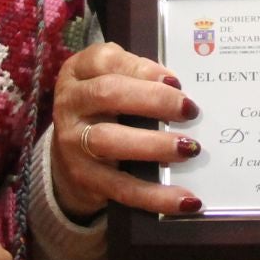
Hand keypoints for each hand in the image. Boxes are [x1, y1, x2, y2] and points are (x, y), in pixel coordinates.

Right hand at [49, 42, 201, 218]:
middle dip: (153, 100)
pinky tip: (185, 199)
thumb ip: (140, 77)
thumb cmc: (106, 107)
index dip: (141, 68)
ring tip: (189, 148)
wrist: (72, 152)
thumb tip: (183, 91)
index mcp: (79, 70)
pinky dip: (155, 195)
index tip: (175, 80)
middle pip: (108, 94)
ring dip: (153, 144)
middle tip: (189, 110)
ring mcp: (72, 141)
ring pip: (109, 140)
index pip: (105, 60)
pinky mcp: (84, 177)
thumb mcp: (114, 80)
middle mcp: (70, 102)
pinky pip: (121, 187)